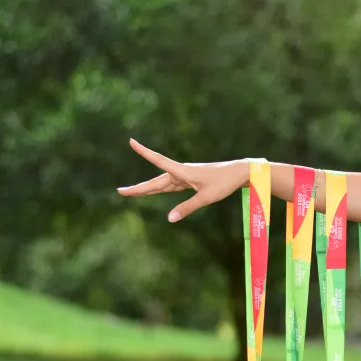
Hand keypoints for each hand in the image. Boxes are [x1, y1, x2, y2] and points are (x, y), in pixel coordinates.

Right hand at [118, 139, 247, 221]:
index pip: (159, 160)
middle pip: (155, 181)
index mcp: (183, 171)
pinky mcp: (190, 180)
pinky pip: (171, 185)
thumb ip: (187, 208)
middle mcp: (181, 172)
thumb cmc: (224, 183)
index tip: (131, 141)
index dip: (144, 152)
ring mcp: (185, 176)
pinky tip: (153, 190)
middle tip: (120, 191)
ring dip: (147, 189)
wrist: (239, 173)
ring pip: (162, 184)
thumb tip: (169, 219)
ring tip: (130, 193)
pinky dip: (160, 189)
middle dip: (138, 188)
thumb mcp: (206, 198)